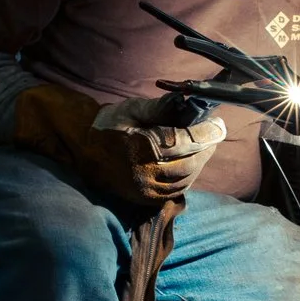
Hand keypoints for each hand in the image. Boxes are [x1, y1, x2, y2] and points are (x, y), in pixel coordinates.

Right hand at [14, 85, 226, 202]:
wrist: (81, 147)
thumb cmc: (109, 124)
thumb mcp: (132, 109)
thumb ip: (161, 108)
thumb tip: (188, 102)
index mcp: (142, 148)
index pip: (185, 143)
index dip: (206, 134)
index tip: (218, 124)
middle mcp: (144, 173)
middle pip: (189, 164)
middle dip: (206, 149)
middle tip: (215, 135)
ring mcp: (143, 189)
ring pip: (184, 180)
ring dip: (199, 164)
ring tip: (205, 147)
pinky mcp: (142, 199)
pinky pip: (173, 191)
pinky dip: (186, 179)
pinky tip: (191, 165)